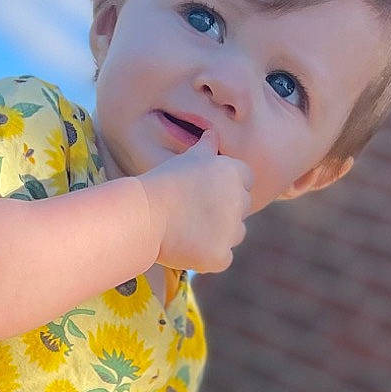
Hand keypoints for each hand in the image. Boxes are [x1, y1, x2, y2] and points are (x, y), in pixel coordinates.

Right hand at [137, 129, 253, 272]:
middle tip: (193, 211)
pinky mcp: (221, 256)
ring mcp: (232, 231)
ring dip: (220, 234)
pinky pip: (223, 258)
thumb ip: (206, 147)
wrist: (145, 215)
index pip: (245, 180)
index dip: (226, 187)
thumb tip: (212, 133)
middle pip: (241, 207)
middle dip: (224, 210)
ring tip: (189, 229)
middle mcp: (239, 200)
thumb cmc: (163, 182)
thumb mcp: (187, 159)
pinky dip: (209, 256)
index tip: (205, 192)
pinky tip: (187, 247)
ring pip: (236, 234)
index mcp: (234, 173)